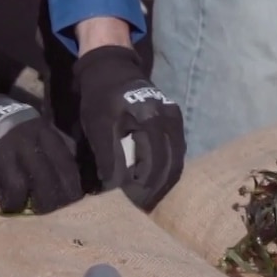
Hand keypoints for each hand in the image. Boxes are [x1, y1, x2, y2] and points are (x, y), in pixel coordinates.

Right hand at [0, 70, 81, 214]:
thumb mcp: (22, 120)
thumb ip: (39, 141)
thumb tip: (54, 173)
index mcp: (39, 129)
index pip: (65, 162)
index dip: (70, 185)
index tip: (69, 199)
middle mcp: (25, 140)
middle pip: (46, 182)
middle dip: (46, 203)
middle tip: (41, 211)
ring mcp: (1, 152)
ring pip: (18, 191)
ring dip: (14, 204)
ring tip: (8, 205)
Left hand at [75, 45, 185, 210]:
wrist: (112, 69)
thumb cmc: (101, 98)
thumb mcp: (98, 127)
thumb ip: (109, 157)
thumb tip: (115, 189)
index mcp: (151, 119)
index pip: (154, 163)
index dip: (145, 186)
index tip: (132, 203)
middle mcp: (170, 119)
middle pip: (170, 164)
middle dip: (157, 188)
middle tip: (142, 207)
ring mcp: (175, 118)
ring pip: (177, 159)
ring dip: (164, 180)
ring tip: (149, 198)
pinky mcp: (175, 120)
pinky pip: (176, 150)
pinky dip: (167, 167)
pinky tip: (154, 179)